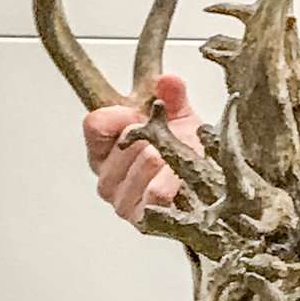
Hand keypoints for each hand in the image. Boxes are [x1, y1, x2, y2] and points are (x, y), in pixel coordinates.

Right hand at [83, 73, 203, 223]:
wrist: (204, 188)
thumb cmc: (182, 151)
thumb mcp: (178, 116)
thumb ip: (171, 95)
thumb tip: (168, 81)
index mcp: (103, 147)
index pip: (95, 124)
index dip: (120, 116)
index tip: (138, 114)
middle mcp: (106, 175)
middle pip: (123, 146)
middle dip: (151, 141)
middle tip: (166, 143)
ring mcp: (120, 200)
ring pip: (141, 168)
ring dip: (165, 162)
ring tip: (175, 161)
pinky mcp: (139, 220)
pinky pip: (154, 195)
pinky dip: (172, 184)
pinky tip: (179, 180)